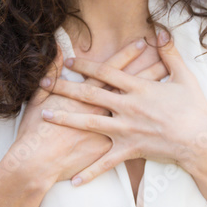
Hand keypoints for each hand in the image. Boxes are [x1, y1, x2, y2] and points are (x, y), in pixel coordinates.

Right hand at [6, 38, 169, 188]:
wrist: (38, 163)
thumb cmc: (36, 131)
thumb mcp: (40, 97)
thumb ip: (52, 72)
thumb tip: (58, 50)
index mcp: (89, 96)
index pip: (113, 70)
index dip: (127, 56)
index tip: (142, 42)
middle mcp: (104, 110)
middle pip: (132, 88)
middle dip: (149, 74)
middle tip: (165, 61)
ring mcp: (111, 131)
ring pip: (139, 112)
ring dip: (155, 102)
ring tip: (170, 93)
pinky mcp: (111, 150)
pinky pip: (133, 143)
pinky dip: (146, 138)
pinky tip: (161, 133)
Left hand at [39, 31, 206, 185]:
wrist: (201, 141)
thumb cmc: (195, 109)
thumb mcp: (184, 77)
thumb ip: (170, 53)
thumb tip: (160, 31)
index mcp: (139, 88)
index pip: (106, 72)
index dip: (86, 66)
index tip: (68, 62)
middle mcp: (128, 107)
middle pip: (90, 94)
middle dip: (65, 88)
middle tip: (44, 83)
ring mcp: (127, 130)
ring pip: (90, 124)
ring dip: (66, 119)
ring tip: (45, 115)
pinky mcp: (130, 150)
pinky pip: (106, 163)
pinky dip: (90, 172)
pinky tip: (73, 180)